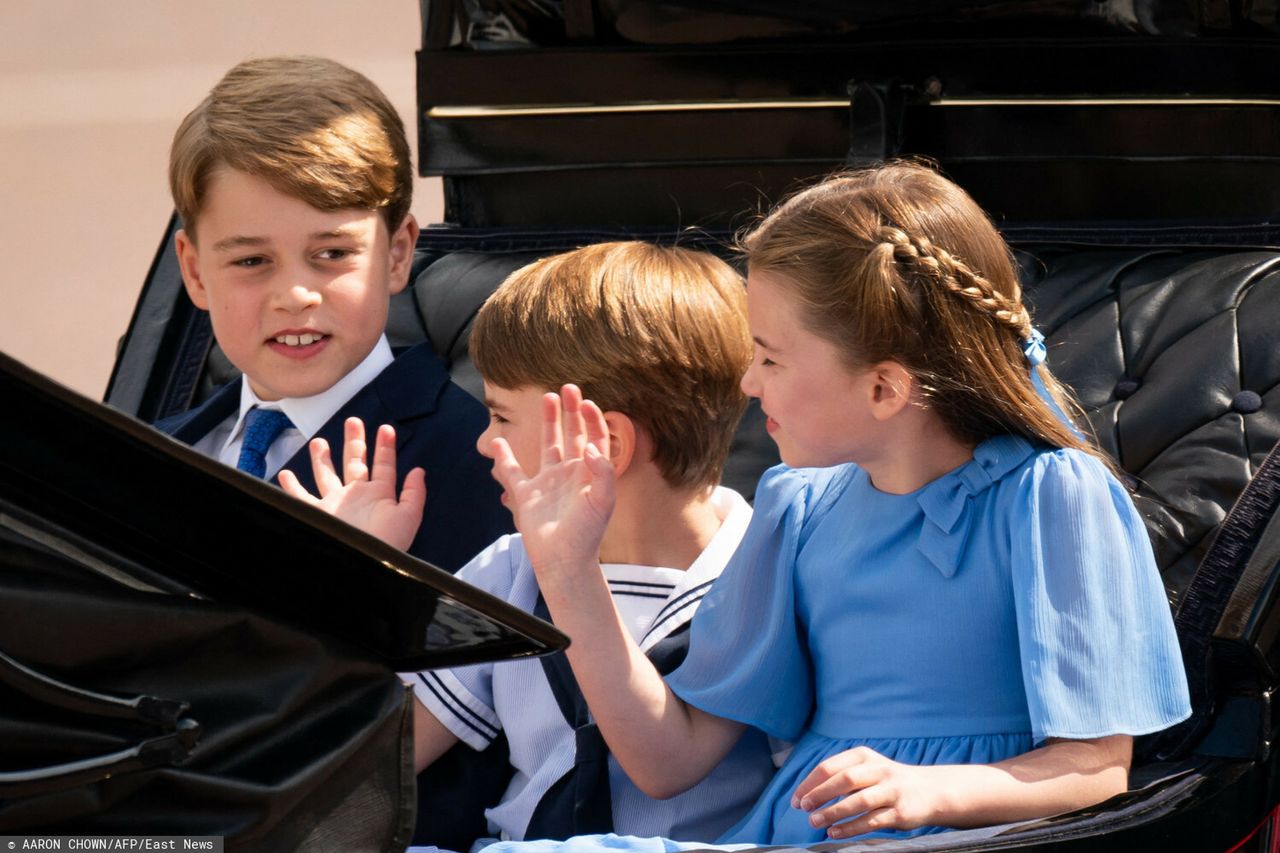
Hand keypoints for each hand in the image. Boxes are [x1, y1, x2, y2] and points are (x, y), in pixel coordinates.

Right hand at [278, 417, 425, 550]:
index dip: (386, 447)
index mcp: (379, 495)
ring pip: (327, 475)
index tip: (387, 429)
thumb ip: (414, 493)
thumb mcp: (408, 517)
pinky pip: (301, 498)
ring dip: (323, 458)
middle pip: (354, 462)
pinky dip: (291, 487)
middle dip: (354, 442)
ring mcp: (335, 505)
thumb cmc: (386, 545)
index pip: (384, 465)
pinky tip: (285, 476)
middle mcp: (356, 497)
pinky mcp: (318, 514)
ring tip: (319, 441)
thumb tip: (418, 471)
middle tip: (353, 422)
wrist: (361, 565)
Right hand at [488, 384, 614, 575]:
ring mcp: (548, 483)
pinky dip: (504, 457)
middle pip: (572, 434)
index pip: (595, 438)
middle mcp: (570, 474)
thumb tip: (591, 447)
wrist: (564, 561)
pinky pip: (513, 472)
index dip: (593, 419)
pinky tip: (497, 442)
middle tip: (569, 387)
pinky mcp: (527, 495)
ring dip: (548, 422)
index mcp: (590, 473)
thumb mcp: (603, 501)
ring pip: (548, 445)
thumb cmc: (587, 533)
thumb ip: (603, 472)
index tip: (587, 402)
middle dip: (572, 411)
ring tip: (548, 398)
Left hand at [792, 746, 945, 838]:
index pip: (830, 766)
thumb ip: (841, 776)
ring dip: (833, 813)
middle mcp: (878, 770)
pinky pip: (871, 820)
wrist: (930, 791)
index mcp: (864, 756)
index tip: (795, 799)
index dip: (810, 783)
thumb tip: (806, 794)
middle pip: (844, 780)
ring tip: (814, 822)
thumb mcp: (866, 769)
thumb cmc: (887, 781)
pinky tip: (834, 833)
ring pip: (858, 801)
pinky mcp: (900, 812)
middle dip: (819, 794)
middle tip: (803, 808)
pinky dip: (850, 828)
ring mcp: (891, 791)